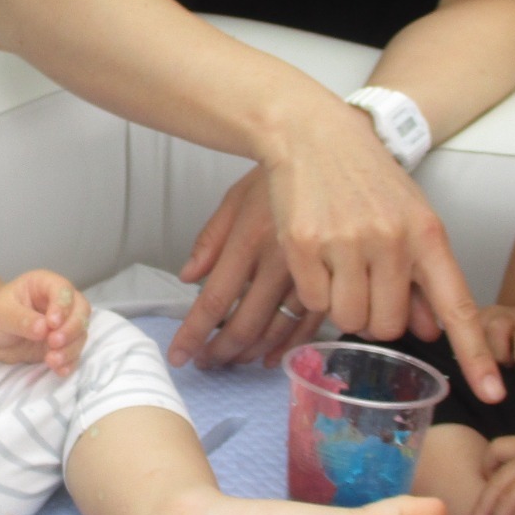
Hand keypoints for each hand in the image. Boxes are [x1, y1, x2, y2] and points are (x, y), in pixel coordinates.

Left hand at [0, 270, 89, 373]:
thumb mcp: (1, 313)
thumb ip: (21, 319)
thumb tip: (43, 329)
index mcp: (45, 285)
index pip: (63, 290)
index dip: (62, 306)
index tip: (52, 324)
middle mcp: (60, 303)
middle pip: (81, 311)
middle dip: (72, 329)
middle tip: (54, 343)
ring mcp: (64, 325)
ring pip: (80, 334)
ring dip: (70, 349)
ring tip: (52, 361)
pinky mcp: (62, 345)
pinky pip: (73, 353)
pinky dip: (70, 362)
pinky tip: (60, 370)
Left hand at [168, 169, 323, 370]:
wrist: (331, 151)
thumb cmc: (276, 175)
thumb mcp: (234, 199)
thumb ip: (209, 241)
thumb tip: (187, 279)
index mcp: (247, 241)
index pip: (212, 301)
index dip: (193, 334)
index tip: (179, 355)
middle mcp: (277, 262)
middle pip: (243, 324)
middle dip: (221, 351)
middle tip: (207, 364)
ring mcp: (309, 273)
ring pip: (276, 329)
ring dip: (251, 352)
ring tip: (233, 362)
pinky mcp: (335, 277)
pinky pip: (310, 324)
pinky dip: (289, 345)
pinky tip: (272, 356)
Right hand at [172, 110, 504, 403]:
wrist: (313, 133)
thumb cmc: (365, 178)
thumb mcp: (408, 217)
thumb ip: (421, 274)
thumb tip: (429, 329)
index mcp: (427, 234)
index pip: (458, 305)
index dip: (476, 355)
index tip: (493, 393)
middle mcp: (392, 240)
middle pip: (388, 327)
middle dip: (374, 317)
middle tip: (364, 282)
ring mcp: (347, 243)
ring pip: (349, 320)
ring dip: (342, 306)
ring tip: (339, 264)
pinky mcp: (304, 245)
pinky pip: (314, 302)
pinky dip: (313, 289)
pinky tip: (315, 253)